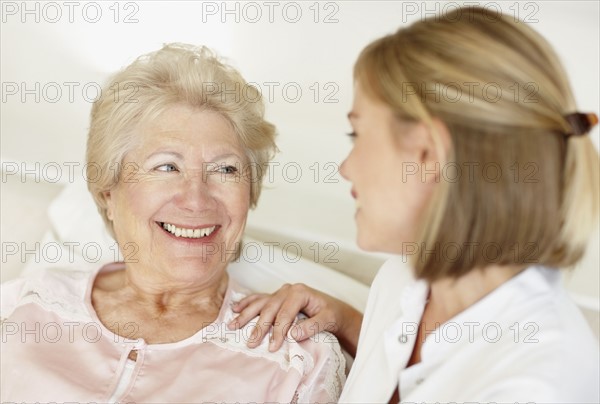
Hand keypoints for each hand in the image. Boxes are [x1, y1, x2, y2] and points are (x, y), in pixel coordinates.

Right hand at [227, 283, 361, 354]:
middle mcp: (287, 290)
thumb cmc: (332, 314)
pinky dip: (246, 303)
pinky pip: (259, 299)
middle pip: (269, 309)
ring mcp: (280, 292)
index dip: (278, 331)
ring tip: (233, 325)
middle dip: (259, 327)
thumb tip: (293, 335)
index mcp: (300, 292)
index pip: (285, 314)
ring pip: (260, 303)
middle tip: (251, 343)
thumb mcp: (328, 319)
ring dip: (246, 314)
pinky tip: (235, 308)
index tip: (272, 347)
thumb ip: (312, 326)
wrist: (334, 310)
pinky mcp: (276, 297)